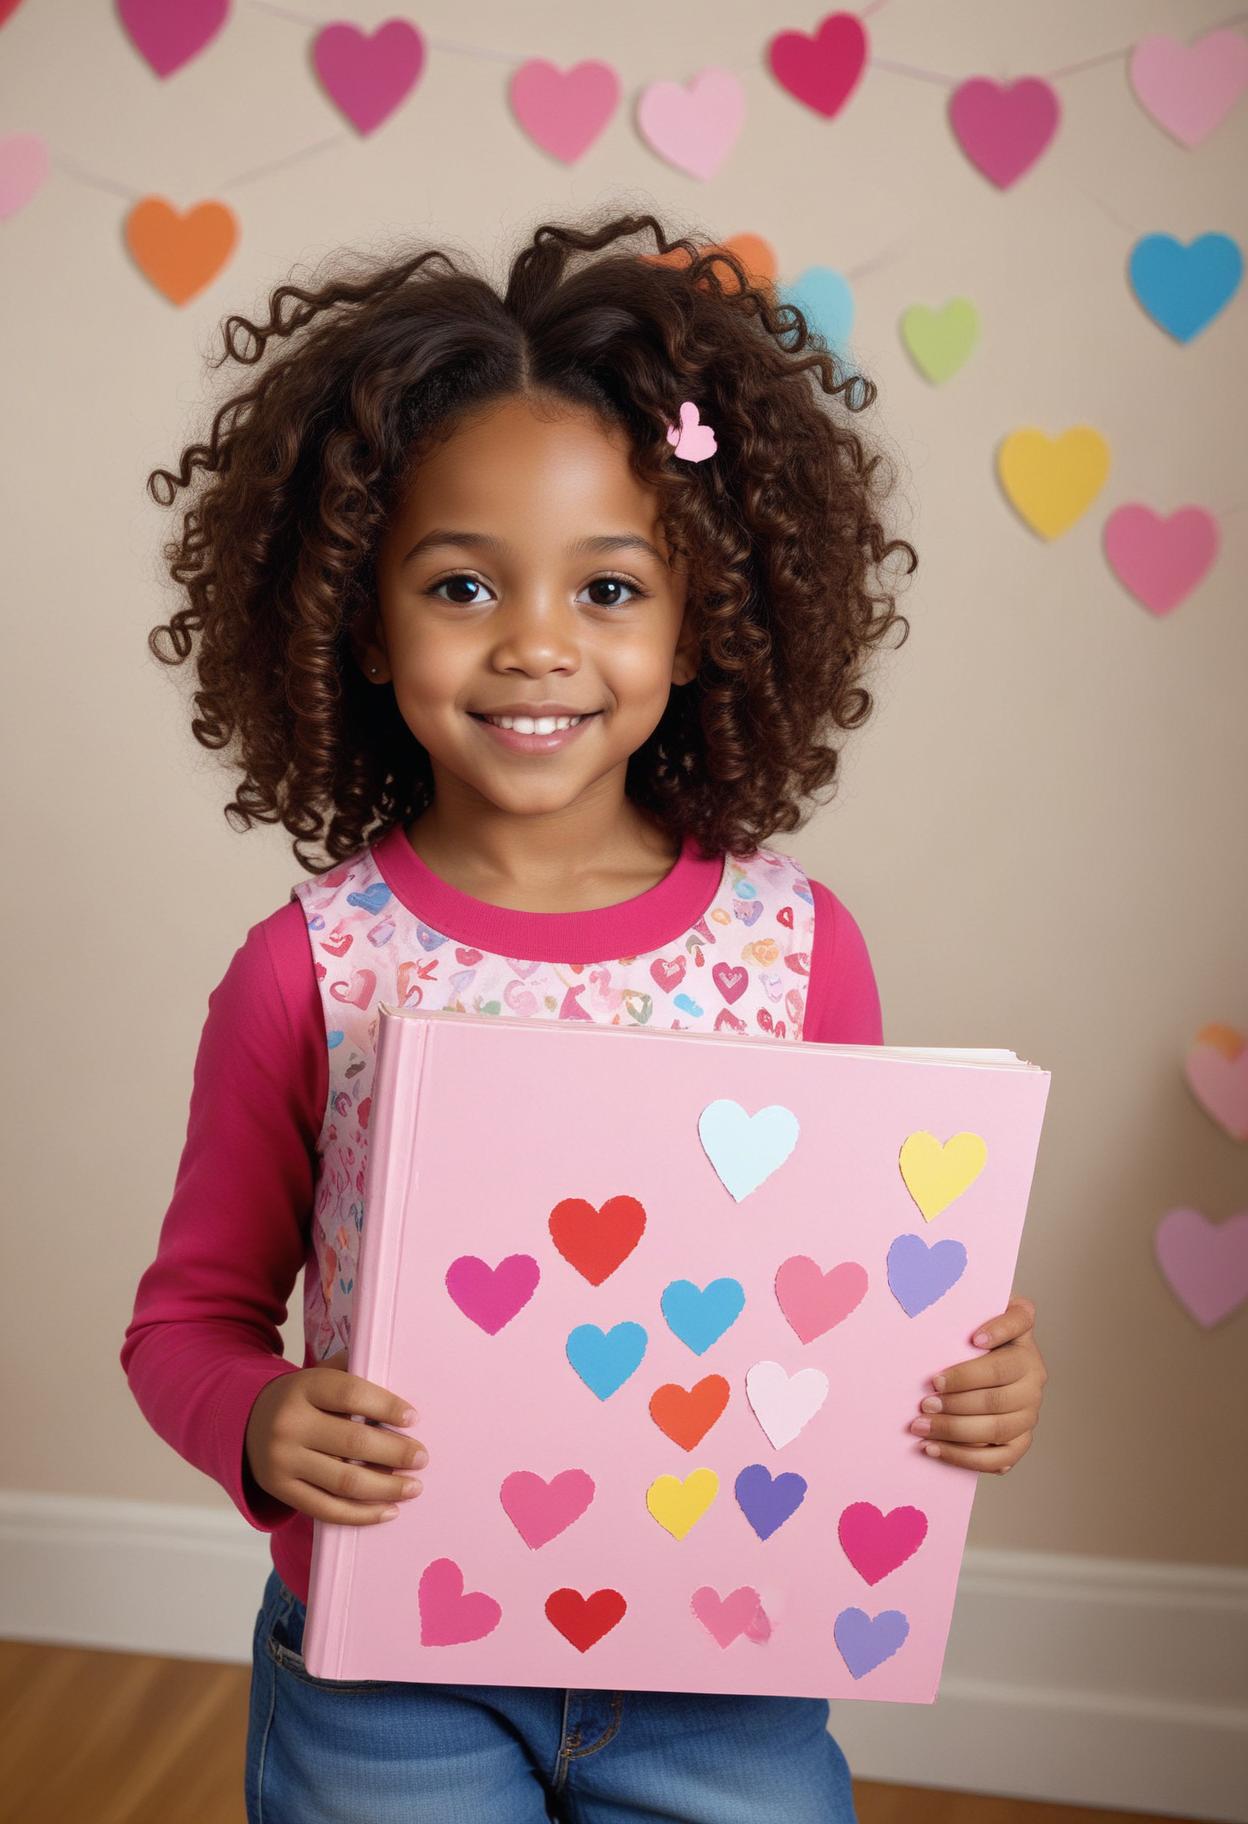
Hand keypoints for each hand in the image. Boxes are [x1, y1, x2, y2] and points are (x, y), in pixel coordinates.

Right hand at [244, 1347, 427, 1524]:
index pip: (351, 1395)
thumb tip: (403, 1379)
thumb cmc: (303, 1398)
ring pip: (344, 1482)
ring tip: (413, 1487)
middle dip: (395, 1452)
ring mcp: (283, 1461)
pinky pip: (327, 1509)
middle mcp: (289, 1424)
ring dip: (386, 1487)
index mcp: (303, 1387)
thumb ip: (356, 1372)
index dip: (386, 1406)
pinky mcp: (282, 1491)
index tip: (413, 1419)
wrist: (248, 1422)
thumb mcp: (321, 1375)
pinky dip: (362, 1514)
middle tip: (421, 1458)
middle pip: (353, 1442)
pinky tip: (389, 1511)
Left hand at [909, 1295, 1045, 1474]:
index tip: (973, 1339)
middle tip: (924, 1400)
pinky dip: (964, 1457)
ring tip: (919, 1426)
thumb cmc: (961, 1335)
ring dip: (955, 1429)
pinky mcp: (1022, 1439)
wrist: (977, 1368)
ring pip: (998, 1427)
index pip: (1018, 1324)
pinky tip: (933, 1449)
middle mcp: (1034, 1371)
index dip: (998, 1331)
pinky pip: (999, 1458)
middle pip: (1000, 1391)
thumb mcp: (965, 1310)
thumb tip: (920, 1279)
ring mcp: (1031, 1408)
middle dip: (959, 1399)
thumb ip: (953, 1299)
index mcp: (1022, 1334)